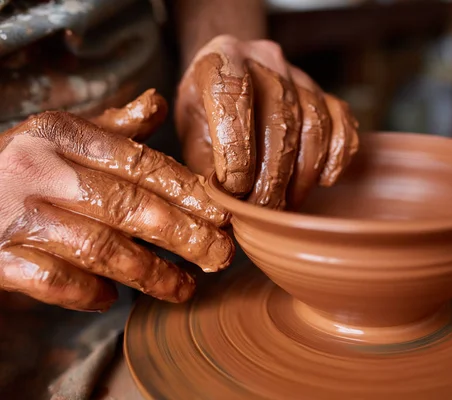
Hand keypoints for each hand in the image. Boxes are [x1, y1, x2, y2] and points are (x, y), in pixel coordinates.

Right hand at [0, 107, 232, 311]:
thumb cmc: (19, 163)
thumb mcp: (60, 135)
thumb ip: (112, 128)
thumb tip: (158, 103)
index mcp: (61, 135)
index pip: (141, 164)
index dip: (188, 193)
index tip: (224, 216)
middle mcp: (38, 169)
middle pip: (129, 207)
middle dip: (184, 236)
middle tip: (221, 258)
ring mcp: (14, 213)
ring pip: (100, 248)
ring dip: (149, 273)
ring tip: (184, 288)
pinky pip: (52, 280)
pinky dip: (85, 293)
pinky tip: (110, 298)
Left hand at [175, 35, 358, 209]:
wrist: (231, 75)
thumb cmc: (207, 109)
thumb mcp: (191, 131)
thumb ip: (204, 165)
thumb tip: (223, 207)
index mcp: (221, 61)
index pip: (231, 95)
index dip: (236, 146)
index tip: (235, 189)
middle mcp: (264, 59)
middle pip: (280, 118)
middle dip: (273, 174)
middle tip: (264, 210)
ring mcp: (298, 73)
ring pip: (314, 123)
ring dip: (303, 173)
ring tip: (287, 202)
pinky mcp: (324, 91)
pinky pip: (341, 121)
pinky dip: (337, 155)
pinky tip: (323, 180)